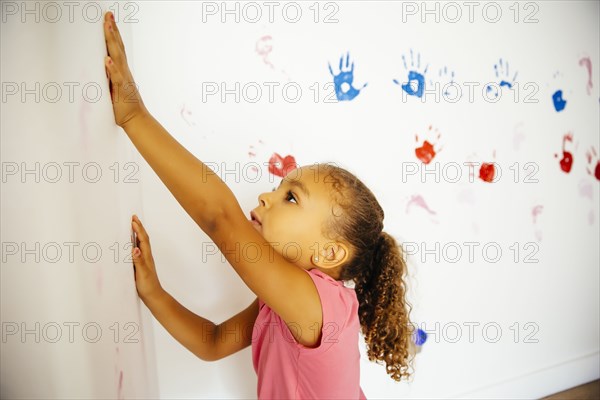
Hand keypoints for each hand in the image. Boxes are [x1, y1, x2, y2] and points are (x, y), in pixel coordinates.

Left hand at [103, 11, 147, 128]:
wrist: (136, 119)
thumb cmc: (124, 105)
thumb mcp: (113, 87)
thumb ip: (107, 76)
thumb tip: (99, 66)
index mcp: (121, 70)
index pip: (116, 47)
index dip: (112, 32)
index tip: (108, 18)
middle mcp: (124, 71)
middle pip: (117, 47)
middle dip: (112, 30)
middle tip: (108, 15)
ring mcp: (123, 79)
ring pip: (117, 57)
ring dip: (112, 42)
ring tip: (107, 28)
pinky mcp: (122, 89)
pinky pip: (116, 78)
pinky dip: (112, 69)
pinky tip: (107, 60)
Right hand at [131, 214, 162, 300]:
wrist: (153, 296)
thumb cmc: (148, 285)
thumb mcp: (142, 273)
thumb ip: (138, 261)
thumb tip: (135, 248)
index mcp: (146, 256)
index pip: (143, 239)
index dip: (138, 229)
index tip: (133, 220)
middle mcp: (146, 256)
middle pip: (142, 238)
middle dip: (138, 228)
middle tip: (133, 218)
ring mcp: (143, 260)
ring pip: (140, 244)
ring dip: (136, 234)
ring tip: (131, 226)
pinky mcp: (140, 265)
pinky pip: (136, 251)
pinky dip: (133, 244)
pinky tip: (129, 245)